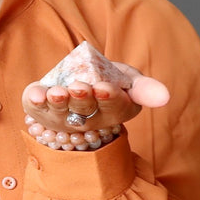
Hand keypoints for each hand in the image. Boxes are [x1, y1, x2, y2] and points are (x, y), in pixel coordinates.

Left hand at [21, 62, 169, 138]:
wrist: (76, 85)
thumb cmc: (108, 82)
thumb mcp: (128, 81)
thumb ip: (144, 88)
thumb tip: (166, 97)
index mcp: (114, 110)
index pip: (113, 106)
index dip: (108, 98)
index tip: (104, 88)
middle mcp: (87, 119)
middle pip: (85, 110)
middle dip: (82, 99)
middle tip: (80, 87)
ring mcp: (62, 116)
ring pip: (60, 112)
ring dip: (58, 102)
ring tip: (57, 92)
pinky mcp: (40, 110)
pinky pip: (35, 108)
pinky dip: (33, 101)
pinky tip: (34, 94)